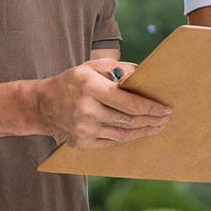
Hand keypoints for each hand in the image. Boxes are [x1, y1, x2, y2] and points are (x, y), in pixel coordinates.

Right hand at [34, 58, 170, 147]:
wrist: (43, 104)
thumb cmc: (73, 81)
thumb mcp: (93, 67)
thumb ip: (118, 69)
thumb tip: (142, 77)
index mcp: (90, 87)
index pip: (128, 102)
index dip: (150, 107)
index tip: (165, 108)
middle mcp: (86, 110)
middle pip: (128, 120)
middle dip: (152, 119)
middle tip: (166, 117)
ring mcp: (83, 130)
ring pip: (123, 134)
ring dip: (144, 131)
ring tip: (158, 126)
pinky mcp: (83, 143)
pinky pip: (112, 142)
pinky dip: (129, 138)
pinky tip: (140, 132)